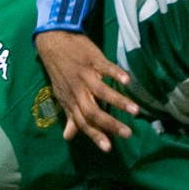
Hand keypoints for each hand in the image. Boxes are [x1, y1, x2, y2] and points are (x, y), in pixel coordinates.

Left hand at [35, 29, 139, 152]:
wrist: (53, 41)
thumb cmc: (60, 71)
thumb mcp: (62, 94)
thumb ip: (70, 116)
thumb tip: (68, 137)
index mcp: (71, 100)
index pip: (83, 122)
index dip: (94, 135)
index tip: (108, 148)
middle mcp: (78, 90)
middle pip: (92, 111)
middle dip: (110, 124)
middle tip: (127, 134)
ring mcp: (85, 74)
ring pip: (101, 91)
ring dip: (118, 101)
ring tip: (135, 111)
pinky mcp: (93, 59)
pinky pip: (105, 67)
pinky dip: (115, 73)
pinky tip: (127, 81)